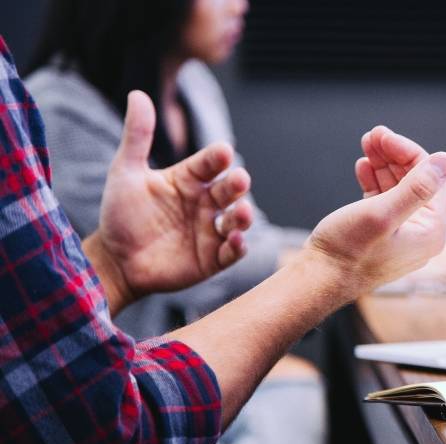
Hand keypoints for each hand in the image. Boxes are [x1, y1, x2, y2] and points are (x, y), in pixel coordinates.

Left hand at [85, 91, 252, 313]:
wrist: (114, 260)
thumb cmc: (121, 214)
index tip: (223, 151)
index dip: (217, 157)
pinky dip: (238, 247)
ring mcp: (211, 231)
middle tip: (239, 179)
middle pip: (229, 190)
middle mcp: (205, 203)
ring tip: (242, 213)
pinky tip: (235, 241)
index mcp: (189, 179)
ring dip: (244, 216)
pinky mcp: (212, 258)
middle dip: (237, 184)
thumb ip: (137, 136)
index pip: (209, 163)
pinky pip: (232, 252)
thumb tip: (138, 94)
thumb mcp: (125, 172)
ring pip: (237, 220)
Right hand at [306, 127, 445, 295]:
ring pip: (398, 188)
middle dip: (394, 155)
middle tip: (373, 135)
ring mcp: (402, 235)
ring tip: (366, 145)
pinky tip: (363, 167)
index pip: (431, 178)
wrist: (318, 280)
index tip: (383, 135)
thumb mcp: (383, 214)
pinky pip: (385, 200)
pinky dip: (375, 181)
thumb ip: (416, 187)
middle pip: (415, 181)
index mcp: (431, 231)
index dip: (407, 152)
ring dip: (383, 164)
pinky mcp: (382, 234)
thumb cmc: (348, 252)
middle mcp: (421, 234)